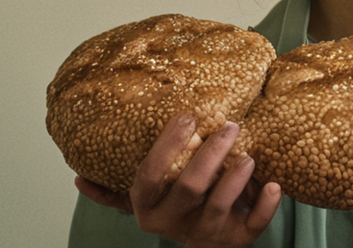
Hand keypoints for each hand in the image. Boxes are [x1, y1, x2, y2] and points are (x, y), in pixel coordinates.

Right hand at [74, 113, 281, 247]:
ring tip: (248, 155)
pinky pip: (253, 226)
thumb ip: (114, 192)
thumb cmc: (178, 209)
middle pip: (189, 187)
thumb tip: (77, 178)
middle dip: (210, 155)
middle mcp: (174, 223)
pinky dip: (265, 206)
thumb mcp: (148, 200)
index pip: (150, 176)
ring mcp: (206, 234)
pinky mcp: (237, 242)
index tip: (187, 117)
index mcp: (148, 209)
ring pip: (220, 206)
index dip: (167, 146)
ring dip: (235, 179)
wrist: (207, 246)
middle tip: (230, 127)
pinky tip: (274, 185)